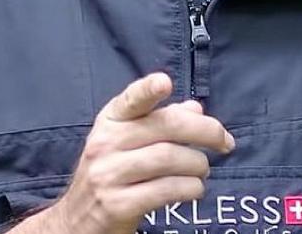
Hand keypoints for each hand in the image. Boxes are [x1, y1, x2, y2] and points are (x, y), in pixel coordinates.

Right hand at [26, 72, 235, 233]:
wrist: (76, 222)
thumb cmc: (112, 173)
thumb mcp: (128, 142)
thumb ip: (161, 122)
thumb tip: (195, 109)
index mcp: (111, 121)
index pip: (131, 100)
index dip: (147, 89)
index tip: (164, 82)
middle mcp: (105, 143)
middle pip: (166, 126)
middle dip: (206, 132)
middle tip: (225, 142)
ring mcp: (108, 175)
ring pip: (170, 158)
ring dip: (198, 164)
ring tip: (203, 170)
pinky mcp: (116, 205)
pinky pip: (166, 190)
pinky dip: (190, 188)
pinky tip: (194, 189)